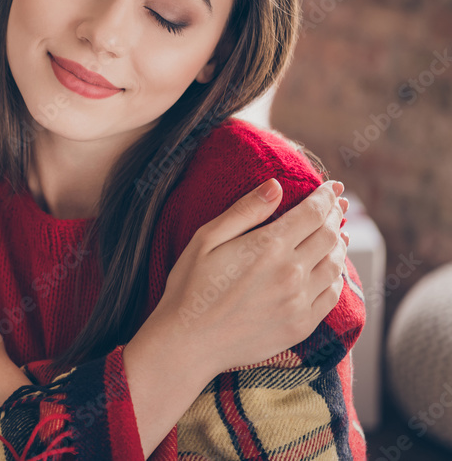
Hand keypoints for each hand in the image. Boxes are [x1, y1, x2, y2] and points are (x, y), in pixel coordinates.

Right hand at [147, 177, 348, 378]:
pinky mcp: (301, 325)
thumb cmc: (190, 287)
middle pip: (330, 235)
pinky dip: (336, 276)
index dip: (327, 196)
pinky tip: (330, 269)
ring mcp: (300, 302)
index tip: (333, 186)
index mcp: (269, 246)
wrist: (188, 342)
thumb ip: (244, 211)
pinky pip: (332, 295)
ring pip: (335, 264)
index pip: (313, 213)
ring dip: (340, 244)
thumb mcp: (206, 239)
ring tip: (338, 233)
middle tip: (338, 203)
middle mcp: (292, 272)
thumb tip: (275, 187)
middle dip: (336, 214)